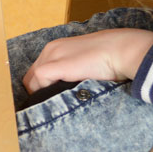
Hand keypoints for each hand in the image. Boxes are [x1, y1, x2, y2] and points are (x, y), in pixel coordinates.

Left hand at [22, 28, 152, 94]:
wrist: (121, 50)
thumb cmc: (111, 59)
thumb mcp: (86, 65)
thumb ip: (73, 73)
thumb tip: (68, 92)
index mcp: (57, 48)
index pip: (37, 71)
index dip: (41, 86)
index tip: (50, 98)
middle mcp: (50, 50)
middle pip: (30, 76)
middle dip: (38, 91)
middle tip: (53, 103)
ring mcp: (52, 56)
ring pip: (31, 80)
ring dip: (41, 93)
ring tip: (57, 102)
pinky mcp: (55, 65)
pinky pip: (38, 80)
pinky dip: (44, 91)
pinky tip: (59, 96)